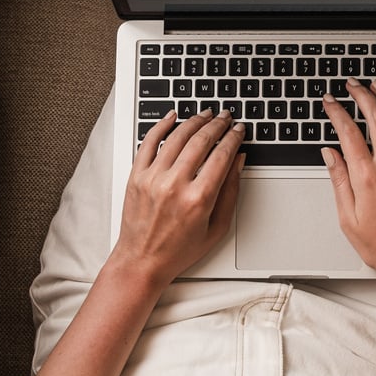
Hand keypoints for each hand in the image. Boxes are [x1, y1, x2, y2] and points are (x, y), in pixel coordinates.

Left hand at [111, 109, 245, 286]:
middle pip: (201, 141)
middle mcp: (175, 185)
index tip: (239, 130)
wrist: (142, 261)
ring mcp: (153, 178)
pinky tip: (172, 116)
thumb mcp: (217, 227)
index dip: (233, 138)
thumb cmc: (179, 250)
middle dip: (217, 125)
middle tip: (225, 117)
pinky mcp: (137, 176)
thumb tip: (238, 161)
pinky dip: (161, 125)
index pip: (222, 156)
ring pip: (177, 136)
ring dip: (194, 121)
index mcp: (198, 199)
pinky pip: (149, 142)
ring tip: (205, 114)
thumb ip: (231, 192)